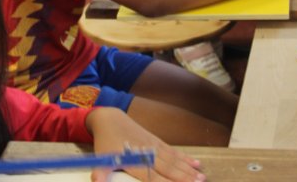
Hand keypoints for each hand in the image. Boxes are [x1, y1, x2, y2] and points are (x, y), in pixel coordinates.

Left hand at [88, 108, 205, 181]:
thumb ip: (101, 172)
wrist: (111, 120)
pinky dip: (184, 158)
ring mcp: (153, 146)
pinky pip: (173, 151)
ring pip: (173, 159)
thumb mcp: (100, 159)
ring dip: (188, 169)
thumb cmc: (106, 143)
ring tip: (201, 177)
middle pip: (168, 168)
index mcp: (134, 161)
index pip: (153, 176)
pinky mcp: (156, 141)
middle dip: (184, 177)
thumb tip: (95, 181)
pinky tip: (195, 163)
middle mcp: (147, 153)